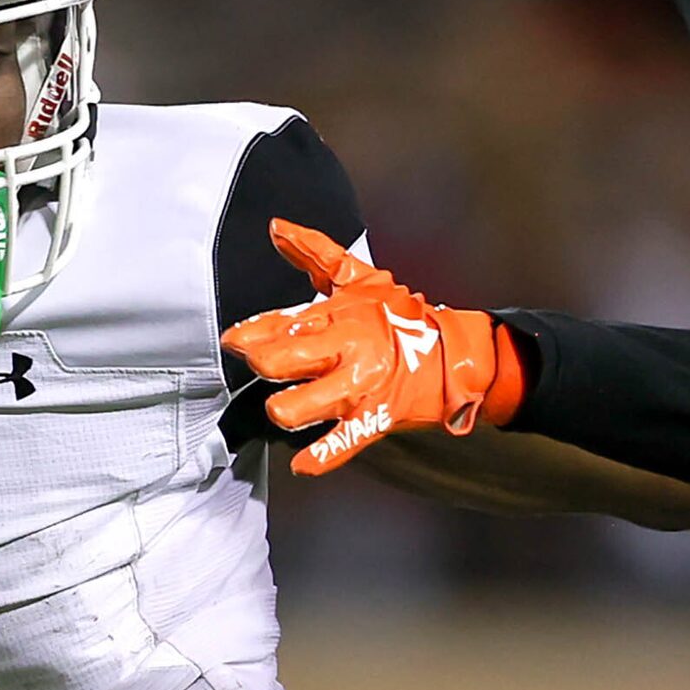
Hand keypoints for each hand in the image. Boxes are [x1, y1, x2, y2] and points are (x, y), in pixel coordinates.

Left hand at [220, 221, 522, 475]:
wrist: (455, 354)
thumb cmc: (401, 318)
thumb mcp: (359, 279)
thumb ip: (314, 252)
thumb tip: (276, 227)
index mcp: (338, 315)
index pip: (279, 323)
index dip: (250, 333)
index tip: (234, 340)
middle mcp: (344, 350)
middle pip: (280, 362)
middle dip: (263, 365)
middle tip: (262, 367)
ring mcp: (357, 388)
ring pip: (299, 406)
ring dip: (283, 409)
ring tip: (282, 407)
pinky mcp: (373, 419)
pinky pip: (339, 444)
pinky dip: (318, 458)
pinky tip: (302, 462)